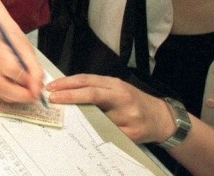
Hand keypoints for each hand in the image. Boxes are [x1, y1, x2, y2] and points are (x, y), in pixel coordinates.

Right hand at [0, 34, 44, 103]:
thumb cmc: (13, 42)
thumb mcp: (28, 51)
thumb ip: (35, 71)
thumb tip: (36, 91)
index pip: (10, 69)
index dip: (25, 79)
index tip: (36, 84)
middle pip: (3, 86)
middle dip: (22, 95)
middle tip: (35, 95)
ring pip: (2, 94)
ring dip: (18, 97)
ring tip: (29, 91)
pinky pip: (0, 94)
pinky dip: (12, 96)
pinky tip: (19, 89)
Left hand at [46, 74, 176, 144]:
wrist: (161, 118)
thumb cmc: (133, 102)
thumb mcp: (116, 89)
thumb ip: (96, 89)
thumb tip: (66, 92)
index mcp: (115, 84)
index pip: (87, 80)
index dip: (68, 83)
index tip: (52, 87)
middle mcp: (121, 97)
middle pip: (92, 94)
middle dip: (70, 96)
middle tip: (53, 99)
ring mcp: (127, 116)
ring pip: (98, 117)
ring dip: (79, 118)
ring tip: (64, 117)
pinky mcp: (131, 134)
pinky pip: (108, 134)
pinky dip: (94, 133)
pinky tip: (84, 132)